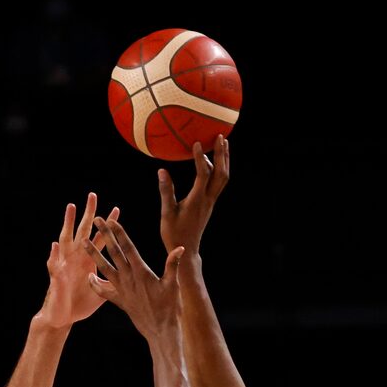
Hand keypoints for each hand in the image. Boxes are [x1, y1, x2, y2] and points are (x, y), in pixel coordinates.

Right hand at [41, 194, 118, 328]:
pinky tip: (55, 245)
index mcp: (89, 261)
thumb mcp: (103, 293)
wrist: (63, 319)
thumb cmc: (81, 304)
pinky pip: (54, 266)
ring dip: (68, 223)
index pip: (101, 239)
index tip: (117, 209)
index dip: (108, 226)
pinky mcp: (57, 279)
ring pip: (66, 241)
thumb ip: (115, 282)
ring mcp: (66, 266)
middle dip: (88, 214)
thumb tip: (132, 277)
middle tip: (93, 195)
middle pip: (83, 231)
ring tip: (71, 207)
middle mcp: (77, 259)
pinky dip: (54, 256)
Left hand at [86, 219, 183, 342]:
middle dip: (105, 235)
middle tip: (96, 220)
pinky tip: (89, 277)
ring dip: (94, 255)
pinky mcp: (120, 302)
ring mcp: (122, 291)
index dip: (118, 233)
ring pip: (104, 269)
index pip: (128, 248)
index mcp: (142, 272)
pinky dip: (95, 285)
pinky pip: (104, 292)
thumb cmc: (170, 308)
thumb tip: (180, 248)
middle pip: (114, 253)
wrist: (161, 332)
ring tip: (84, 242)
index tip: (110, 220)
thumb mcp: (174, 285)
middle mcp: (129, 279)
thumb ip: (173, 265)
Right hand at [158, 136, 229, 255]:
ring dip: (224, 160)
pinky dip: (219, 169)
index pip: (203, 175)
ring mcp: (210, 201)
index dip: (200, 158)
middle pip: (221, 174)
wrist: (187, 250)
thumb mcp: (166, 213)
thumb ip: (166, 191)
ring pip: (223, 178)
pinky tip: (213, 161)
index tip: (196, 143)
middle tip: (220, 136)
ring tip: (222, 143)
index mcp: (197, 201)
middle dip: (221, 154)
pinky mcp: (209, 204)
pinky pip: (219, 183)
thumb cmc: (174, 234)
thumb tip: (162, 171)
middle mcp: (207, 199)